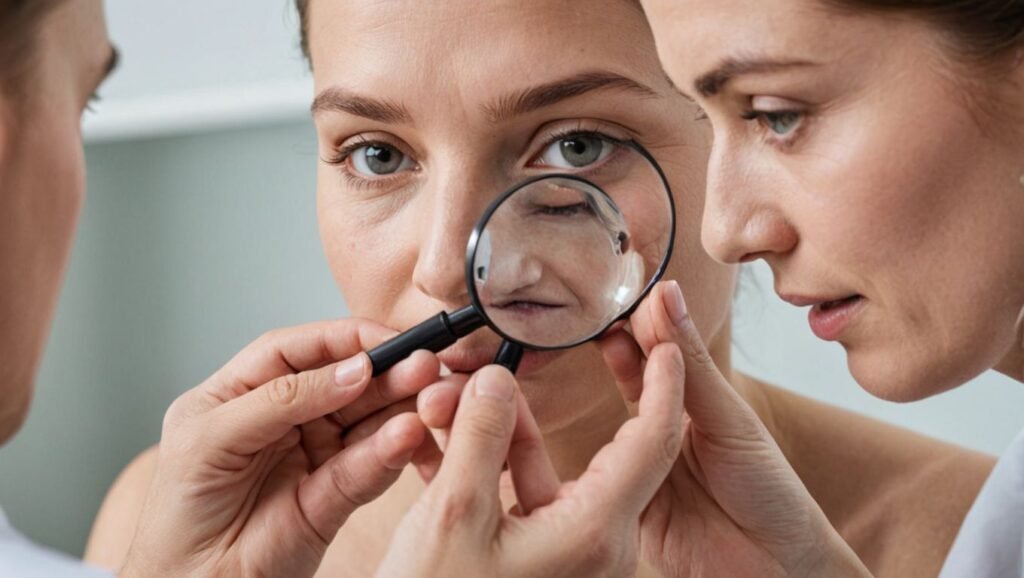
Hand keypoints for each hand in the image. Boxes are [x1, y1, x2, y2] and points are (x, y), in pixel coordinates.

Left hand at [120, 319, 438, 577]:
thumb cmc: (178, 515)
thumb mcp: (212, 438)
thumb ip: (282, 399)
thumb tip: (352, 369)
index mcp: (245, 391)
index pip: (302, 350)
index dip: (346, 338)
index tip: (387, 337)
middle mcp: (285, 418)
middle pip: (346, 381)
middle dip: (387, 371)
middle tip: (426, 365)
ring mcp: (313, 455)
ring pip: (369, 420)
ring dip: (402, 407)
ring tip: (430, 398)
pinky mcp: (336, 497)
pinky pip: (370, 467)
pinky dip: (393, 451)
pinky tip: (409, 436)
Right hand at [375, 345, 687, 577]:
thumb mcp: (455, 516)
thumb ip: (481, 437)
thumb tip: (499, 379)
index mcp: (596, 530)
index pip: (652, 436)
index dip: (660, 377)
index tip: (658, 329)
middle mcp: (595, 542)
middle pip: (590, 447)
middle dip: (529, 402)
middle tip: (490, 365)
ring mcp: (567, 554)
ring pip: (544, 470)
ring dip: (495, 432)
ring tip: (438, 400)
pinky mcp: (537, 561)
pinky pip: (522, 498)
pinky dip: (486, 467)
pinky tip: (438, 442)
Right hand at [598, 281, 870, 577]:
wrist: (776, 567)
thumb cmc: (770, 492)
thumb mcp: (728, 419)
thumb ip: (691, 364)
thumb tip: (667, 295)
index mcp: (696, 406)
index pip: (662, 353)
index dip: (644, 324)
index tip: (625, 292)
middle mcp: (667, 432)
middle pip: (632, 381)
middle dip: (617, 345)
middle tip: (598, 310)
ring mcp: (644, 467)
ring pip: (613, 420)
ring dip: (603, 386)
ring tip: (596, 339)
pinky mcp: (627, 505)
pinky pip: (602, 474)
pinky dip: (591, 447)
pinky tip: (586, 415)